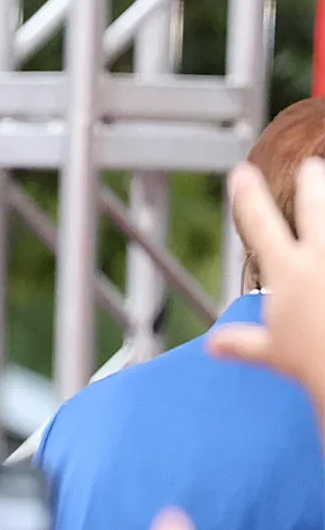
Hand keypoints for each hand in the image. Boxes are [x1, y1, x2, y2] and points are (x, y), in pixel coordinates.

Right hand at [207, 157, 324, 399]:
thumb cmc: (314, 363)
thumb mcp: (274, 353)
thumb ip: (243, 343)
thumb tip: (216, 345)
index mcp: (288, 272)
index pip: (259, 223)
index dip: (246, 194)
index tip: (241, 172)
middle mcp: (319, 259)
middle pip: (315, 208)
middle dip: (312, 183)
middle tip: (312, 166)